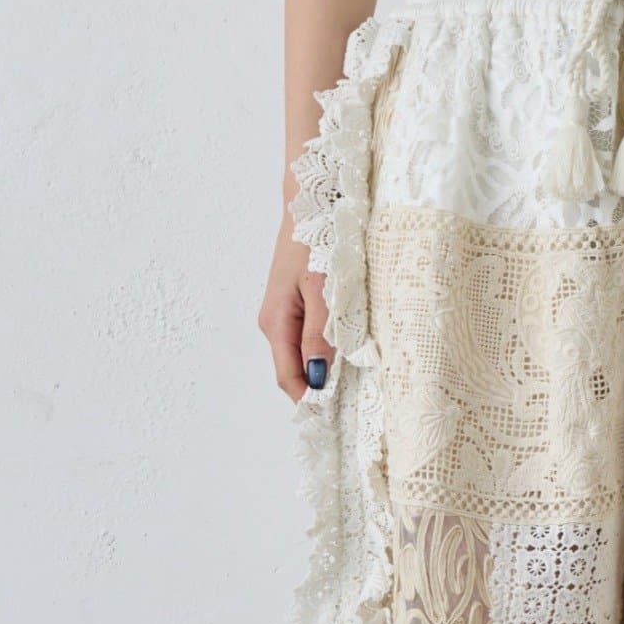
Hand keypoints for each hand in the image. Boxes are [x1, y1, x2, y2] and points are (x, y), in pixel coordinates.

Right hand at [258, 216, 332, 401]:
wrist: (312, 203)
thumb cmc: (317, 241)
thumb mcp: (322, 290)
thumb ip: (320, 334)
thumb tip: (319, 376)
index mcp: (276, 323)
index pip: (288, 377)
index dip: (308, 401)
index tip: (333, 420)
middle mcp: (274, 323)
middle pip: (293, 371)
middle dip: (316, 392)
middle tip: (347, 411)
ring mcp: (283, 315)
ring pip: (300, 357)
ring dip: (321, 373)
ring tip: (350, 389)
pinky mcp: (294, 306)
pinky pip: (306, 340)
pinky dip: (323, 354)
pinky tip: (343, 357)